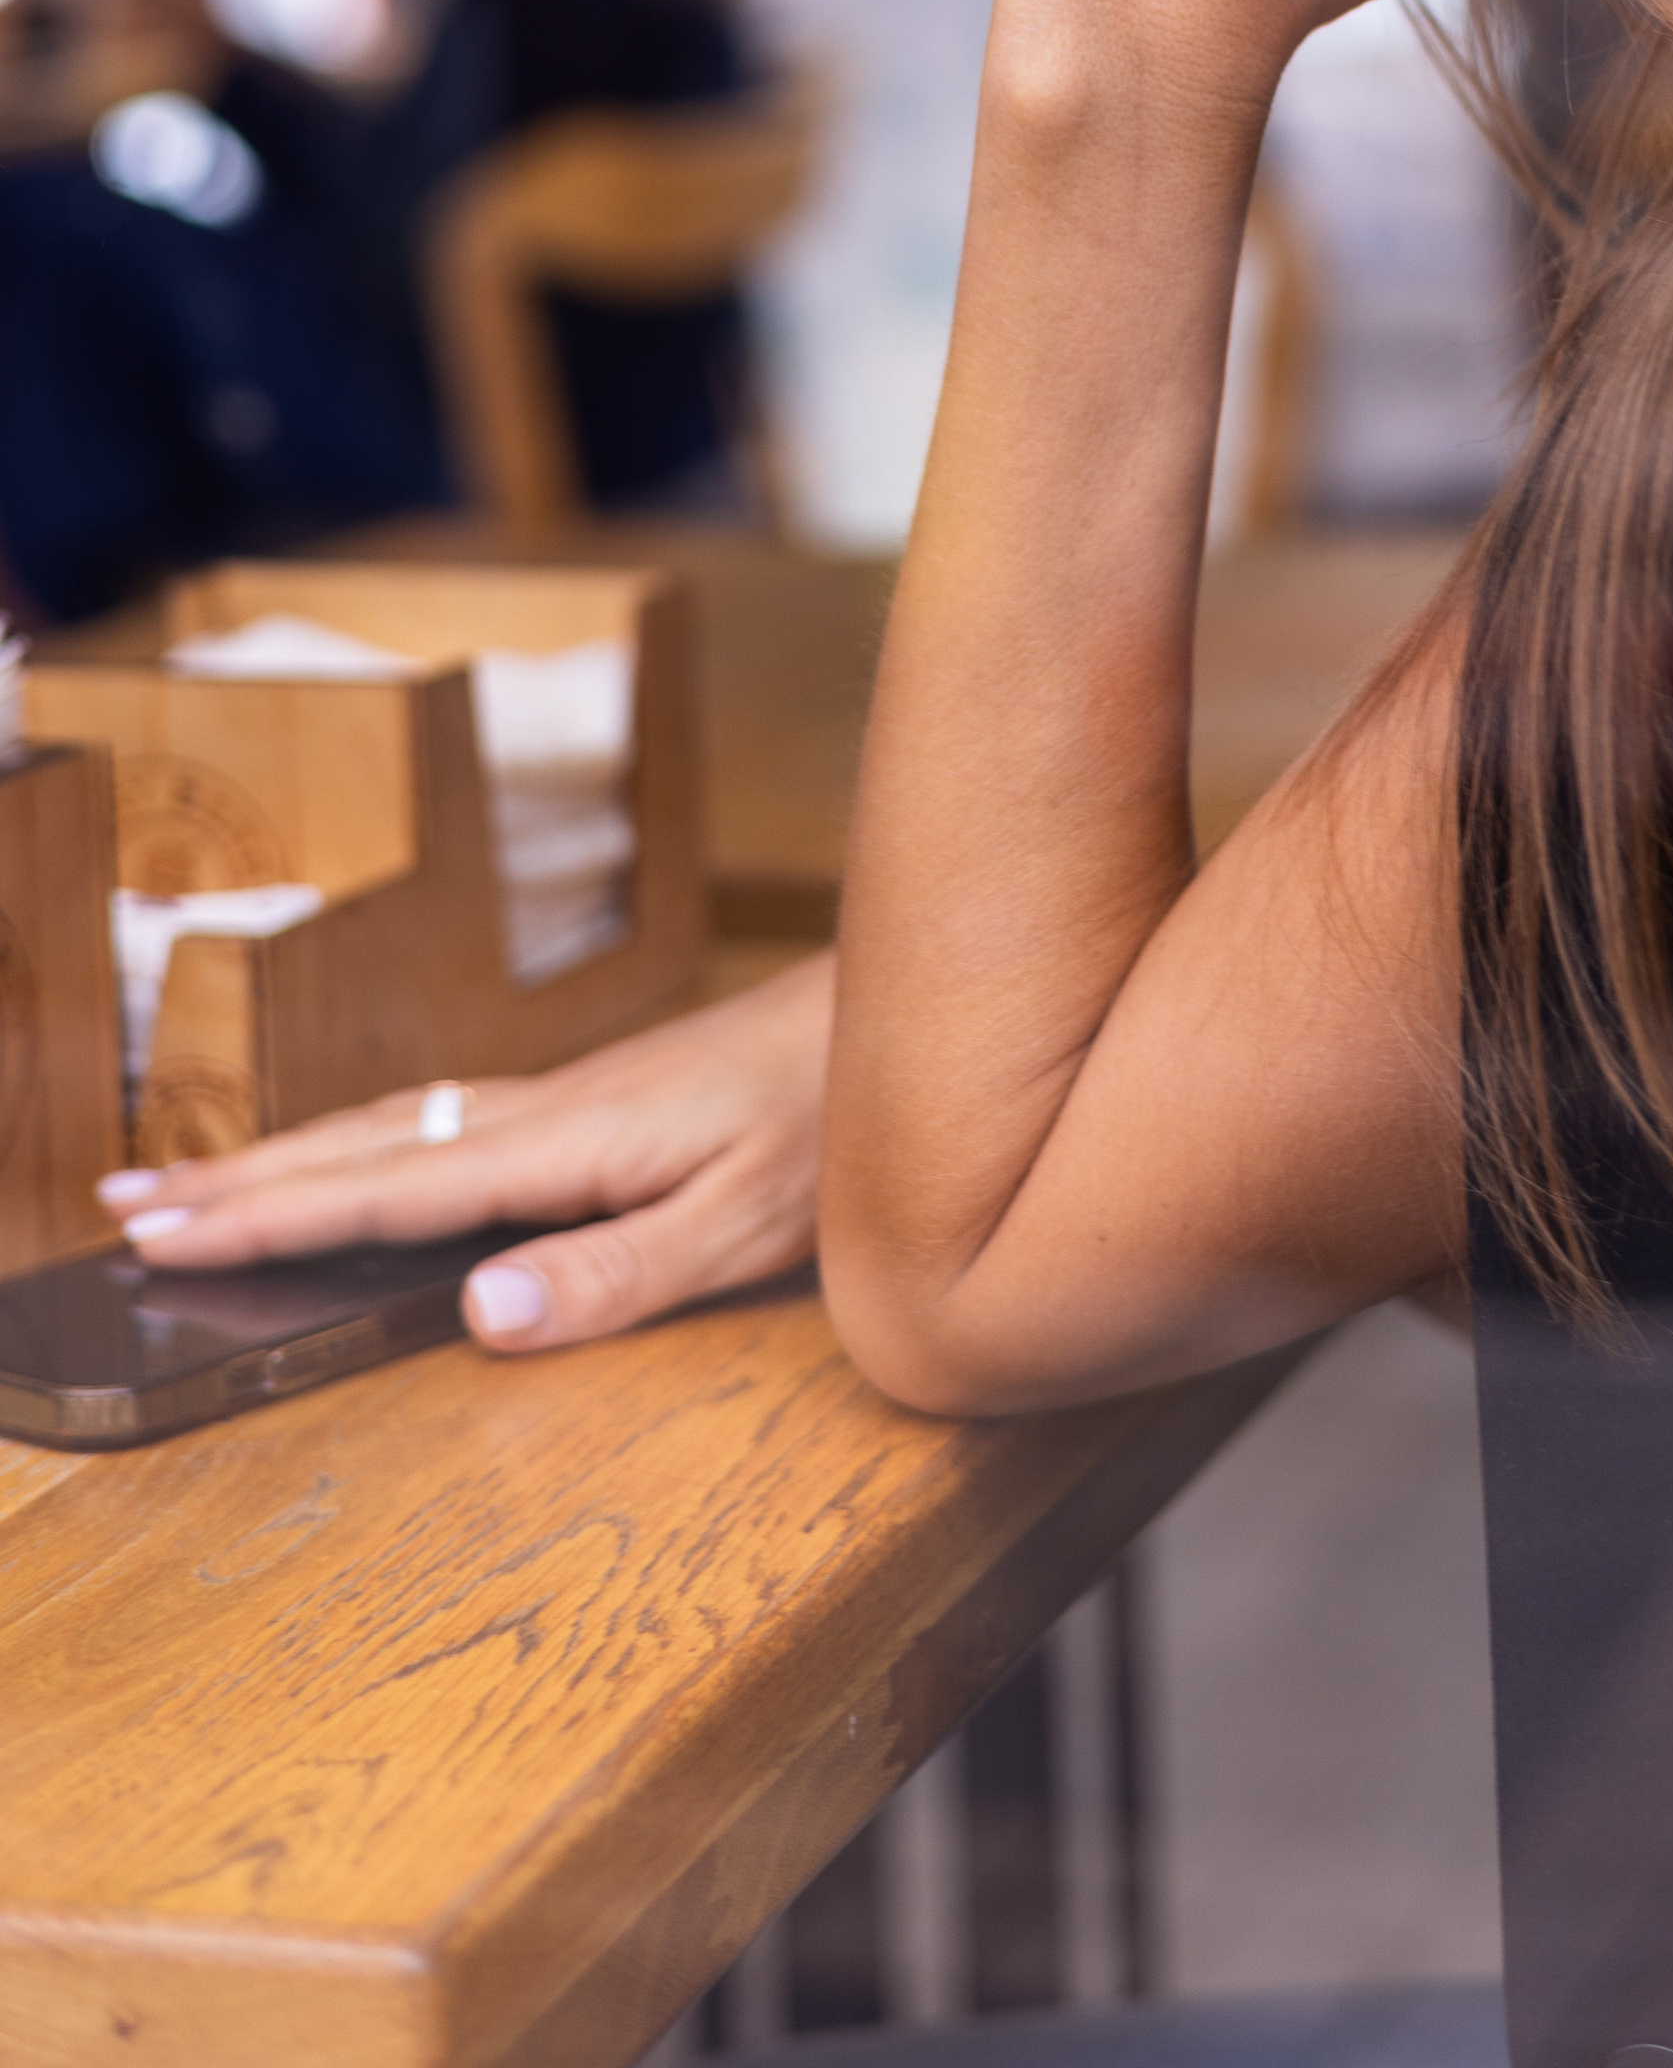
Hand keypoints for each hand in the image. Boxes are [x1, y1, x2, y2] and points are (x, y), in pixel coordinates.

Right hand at [94, 957, 830, 1353]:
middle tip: (121, 1206)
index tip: (164, 1232)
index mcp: (565, 1147)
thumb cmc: (831, 1125)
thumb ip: (615, 1278)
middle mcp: (545, 1111)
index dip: (270, 1218)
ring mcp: (564, 1100)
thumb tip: (478, 1311)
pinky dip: (363, 1141)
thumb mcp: (742, 1226)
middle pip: (362, 1147)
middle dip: (239, 1180)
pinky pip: (440, 1119)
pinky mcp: (590, 1102)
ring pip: (394, 1123)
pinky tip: (349, 1154)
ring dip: (291, 1154)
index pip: (387, 1191)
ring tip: (195, 1184)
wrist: (896, 1015)